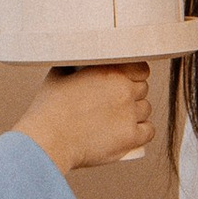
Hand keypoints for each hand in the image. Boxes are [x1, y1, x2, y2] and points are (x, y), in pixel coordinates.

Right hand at [18, 63, 153, 172]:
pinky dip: (140, 132)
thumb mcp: (61, 73)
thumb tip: (82, 59)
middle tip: (114, 104)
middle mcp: (124, 90)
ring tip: (117, 120)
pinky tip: (128, 133)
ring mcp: (129, 114)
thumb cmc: (49, 108)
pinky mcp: (130, 137)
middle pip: (143, 89)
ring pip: (146, 109)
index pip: (140, 68)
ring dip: (135, 113)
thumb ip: (78, 64)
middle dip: (131, 95)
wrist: (48, 139)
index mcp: (110, 70)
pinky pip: (149, 131)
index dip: (133, 76)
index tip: (124, 83)